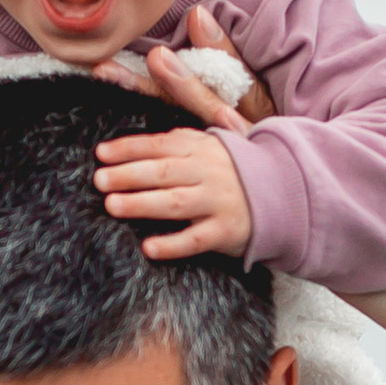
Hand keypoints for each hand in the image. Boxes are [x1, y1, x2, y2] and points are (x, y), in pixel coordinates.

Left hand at [92, 124, 252, 259]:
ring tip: (113, 206)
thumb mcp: (212, 144)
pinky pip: (196, 240)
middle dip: (128, 175)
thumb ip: (178, 140)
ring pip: (175, 203)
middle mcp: (208, 172)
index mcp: (201, 148)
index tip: (101, 154)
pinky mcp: (226, 231)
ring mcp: (218, 202)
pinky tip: (148, 248)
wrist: (285, 193)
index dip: (128, 148)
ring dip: (142, 204)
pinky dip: (172, 244)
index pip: (159, 145)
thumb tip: (135, 136)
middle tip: (99, 181)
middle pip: (162, 172)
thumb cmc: (234, 170)